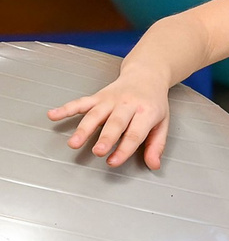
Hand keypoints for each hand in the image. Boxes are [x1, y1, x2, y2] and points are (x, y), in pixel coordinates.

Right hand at [47, 71, 172, 169]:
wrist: (146, 75)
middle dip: (106, 138)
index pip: (135, 133)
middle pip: (115, 123)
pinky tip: (53, 115)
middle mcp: (127, 104)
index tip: (114, 162)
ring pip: (95, 114)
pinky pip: (81, 102)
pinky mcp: (97, 96)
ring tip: (74, 143)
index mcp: (146, 112)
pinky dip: (66, 108)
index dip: (124, 149)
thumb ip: (156, 145)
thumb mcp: (162, 123)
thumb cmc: (153, 103)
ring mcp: (111, 100)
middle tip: (98, 152)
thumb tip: (154, 165)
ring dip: (84, 129)